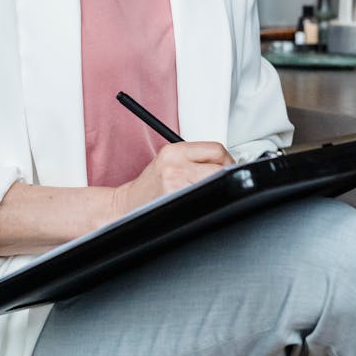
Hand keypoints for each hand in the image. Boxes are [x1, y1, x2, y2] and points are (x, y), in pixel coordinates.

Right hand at [112, 141, 233, 217]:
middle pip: (220, 166)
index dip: (228, 160)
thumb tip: (225, 162)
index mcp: (174, 151)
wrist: (127, 205)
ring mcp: (177, 184)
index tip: (228, 167)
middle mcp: (175, 164)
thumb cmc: (149, 188)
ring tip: (210, 193)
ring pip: (215, 184)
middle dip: (227, 175)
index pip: (216, 149)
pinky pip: (206, 200)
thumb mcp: (169, 162)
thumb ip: (194, 158)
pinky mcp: (177, 202)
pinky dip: (209, 202)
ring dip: (218, 189)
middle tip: (225, 182)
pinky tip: (201, 203)